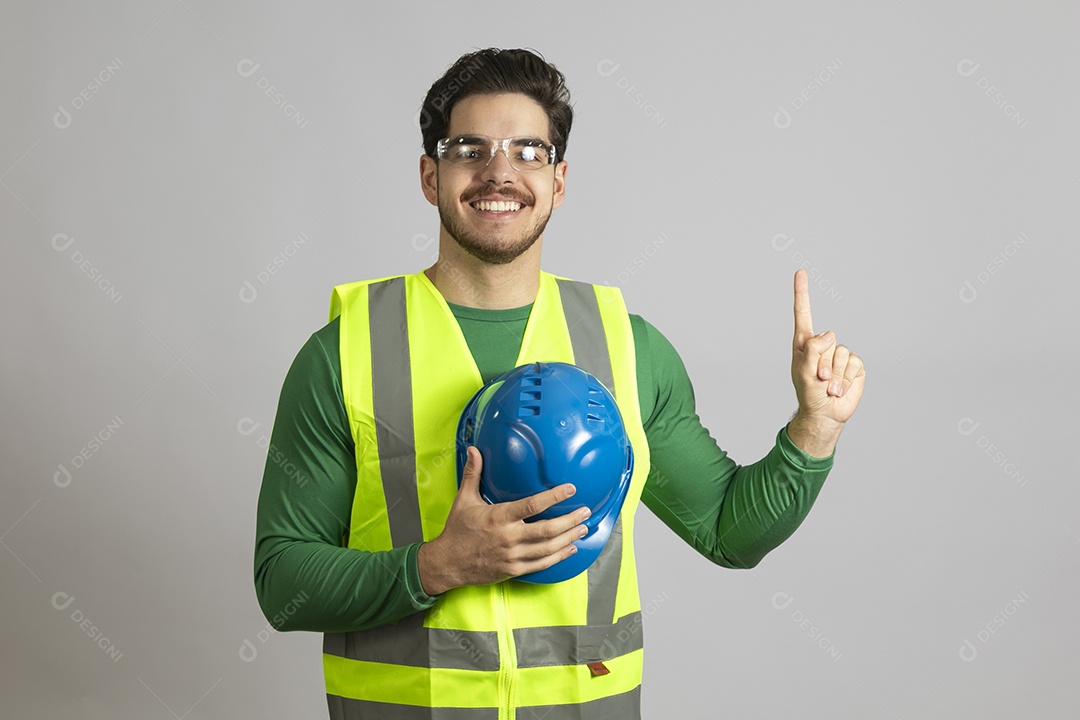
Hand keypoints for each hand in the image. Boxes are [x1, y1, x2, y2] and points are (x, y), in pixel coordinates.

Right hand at [416, 446, 589, 594]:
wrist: (447, 563)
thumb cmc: (457, 530)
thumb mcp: (464, 500)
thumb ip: (473, 474)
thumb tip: (473, 450)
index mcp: (499, 517)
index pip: (533, 505)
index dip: (554, 496)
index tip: (570, 488)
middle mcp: (509, 537)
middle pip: (548, 529)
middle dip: (571, 520)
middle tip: (585, 511)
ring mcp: (513, 556)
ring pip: (549, 548)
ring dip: (569, 538)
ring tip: (583, 528)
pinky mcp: (514, 570)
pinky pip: (542, 564)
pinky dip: (559, 557)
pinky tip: (570, 548)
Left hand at [791, 269, 864, 427]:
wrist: (825, 413)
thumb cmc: (809, 393)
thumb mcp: (803, 372)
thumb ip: (812, 350)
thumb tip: (830, 335)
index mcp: (805, 342)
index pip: (803, 313)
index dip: (802, 293)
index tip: (800, 272)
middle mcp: (823, 345)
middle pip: (826, 342)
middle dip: (821, 364)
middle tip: (817, 380)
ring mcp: (840, 354)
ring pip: (841, 353)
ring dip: (833, 375)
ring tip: (827, 387)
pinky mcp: (854, 365)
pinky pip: (853, 364)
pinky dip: (845, 379)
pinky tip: (839, 388)